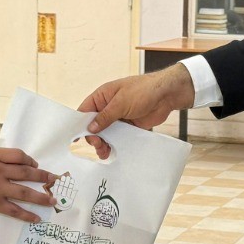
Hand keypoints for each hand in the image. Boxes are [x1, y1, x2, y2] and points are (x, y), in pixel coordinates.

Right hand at [0, 148, 55, 222]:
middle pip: (27, 172)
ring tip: (51, 201)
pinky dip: (28, 215)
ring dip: (41, 197)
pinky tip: (37, 218)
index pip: (19, 155)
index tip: (36, 165)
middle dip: (43, 177)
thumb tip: (16, 165)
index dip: (31, 161)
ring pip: (25, 192)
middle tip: (54, 180)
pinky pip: (16, 210)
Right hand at [78, 65, 194, 158]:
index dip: (80, 124)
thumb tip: (91, 128)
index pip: (85, 110)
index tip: (77, 137)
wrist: (166, 95)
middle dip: (94, 136)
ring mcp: (118, 117)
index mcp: (103, 96)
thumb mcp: (121, 103)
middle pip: (94, 125)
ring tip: (104, 153)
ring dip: (103, 143)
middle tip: (98, 145)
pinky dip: (114, 145)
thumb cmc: (143, 91)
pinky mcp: (128, 126)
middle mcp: (108, 107)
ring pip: (105, 133)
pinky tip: (112, 152)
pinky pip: (118, 137)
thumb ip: (105, 116)